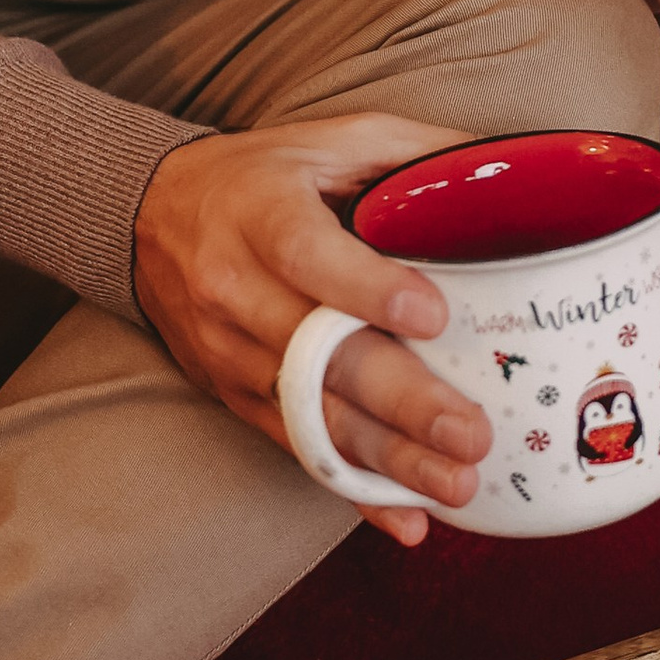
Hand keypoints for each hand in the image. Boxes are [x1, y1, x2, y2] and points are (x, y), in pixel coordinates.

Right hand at [133, 111, 488, 545]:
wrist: (150, 217)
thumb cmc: (261, 175)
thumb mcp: (329, 140)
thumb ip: (412, 153)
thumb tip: (509, 171)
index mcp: (261, 213)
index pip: (307, 254)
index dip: (367, 288)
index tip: (433, 316)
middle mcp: (236, 289)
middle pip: (319, 354)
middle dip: (401, 400)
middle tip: (471, 433)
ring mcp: (232, 354)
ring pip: (312, 414)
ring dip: (388, 458)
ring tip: (457, 484)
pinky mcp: (236, 397)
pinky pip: (298, 449)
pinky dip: (354, 490)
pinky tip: (406, 520)